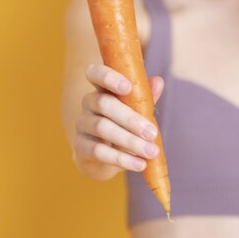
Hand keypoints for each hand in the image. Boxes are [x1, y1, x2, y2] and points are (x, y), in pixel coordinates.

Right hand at [72, 63, 164, 181]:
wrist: (105, 155)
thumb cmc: (124, 124)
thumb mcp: (136, 109)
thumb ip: (145, 96)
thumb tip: (158, 81)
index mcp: (102, 88)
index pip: (95, 73)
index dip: (108, 77)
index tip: (128, 87)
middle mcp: (88, 103)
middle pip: (104, 104)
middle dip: (130, 119)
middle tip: (152, 133)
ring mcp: (82, 124)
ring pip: (102, 128)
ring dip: (130, 141)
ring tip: (151, 152)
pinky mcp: (80, 147)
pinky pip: (98, 151)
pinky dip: (121, 159)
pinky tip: (139, 164)